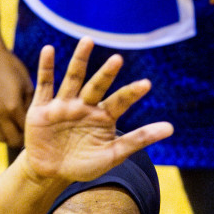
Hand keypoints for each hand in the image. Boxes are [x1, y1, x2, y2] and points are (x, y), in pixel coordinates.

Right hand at [0, 13, 32, 146]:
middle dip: (22, 139)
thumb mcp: (28, 84)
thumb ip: (32, 105)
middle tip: (29, 135)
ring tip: (17, 129)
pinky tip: (5, 123)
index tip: (40, 134)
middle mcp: (0, 114)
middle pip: (13, 140)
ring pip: (0, 138)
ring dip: (9, 136)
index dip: (34, 135)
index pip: (26, 132)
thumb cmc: (13, 68)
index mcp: (14, 107)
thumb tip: (39, 122)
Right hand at [20, 39, 173, 185]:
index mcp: (103, 116)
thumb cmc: (83, 164)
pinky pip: (45, 85)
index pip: (120, 101)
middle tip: (118, 59)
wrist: (50, 172)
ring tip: (87, 41)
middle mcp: (85, 105)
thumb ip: (139, 140)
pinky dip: (46, 68)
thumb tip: (171, 128)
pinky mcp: (42, 107)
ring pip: (73, 78)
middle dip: (106, 73)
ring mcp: (63, 104)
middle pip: (97, 85)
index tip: (145, 85)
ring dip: (79, 60)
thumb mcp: (113, 155)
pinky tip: (48, 50)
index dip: (131, 93)